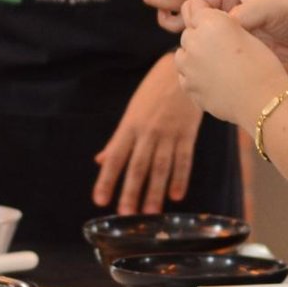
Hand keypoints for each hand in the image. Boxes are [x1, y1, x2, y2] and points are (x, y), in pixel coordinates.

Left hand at [92, 56, 201, 215]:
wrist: (180, 72)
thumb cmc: (152, 93)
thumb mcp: (131, 113)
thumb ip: (117, 140)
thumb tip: (100, 160)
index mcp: (129, 126)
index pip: (115, 157)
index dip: (106, 179)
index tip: (99, 200)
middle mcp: (147, 132)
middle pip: (137, 166)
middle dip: (131, 192)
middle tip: (126, 214)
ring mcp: (168, 133)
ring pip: (160, 167)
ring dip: (155, 191)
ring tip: (150, 212)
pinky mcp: (187, 133)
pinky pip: (184, 159)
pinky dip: (180, 178)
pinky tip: (176, 195)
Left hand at [176, 3, 286, 128]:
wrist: (264, 100)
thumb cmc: (263, 66)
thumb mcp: (246, 33)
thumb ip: (223, 27)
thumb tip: (210, 30)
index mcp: (211, 22)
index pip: (197, 13)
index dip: (209, 23)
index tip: (221, 33)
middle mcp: (195, 40)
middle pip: (189, 34)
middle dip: (200, 40)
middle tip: (221, 52)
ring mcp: (188, 65)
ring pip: (182, 56)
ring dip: (193, 58)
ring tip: (217, 68)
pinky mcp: (188, 86)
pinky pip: (184, 77)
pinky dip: (194, 78)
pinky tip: (214, 82)